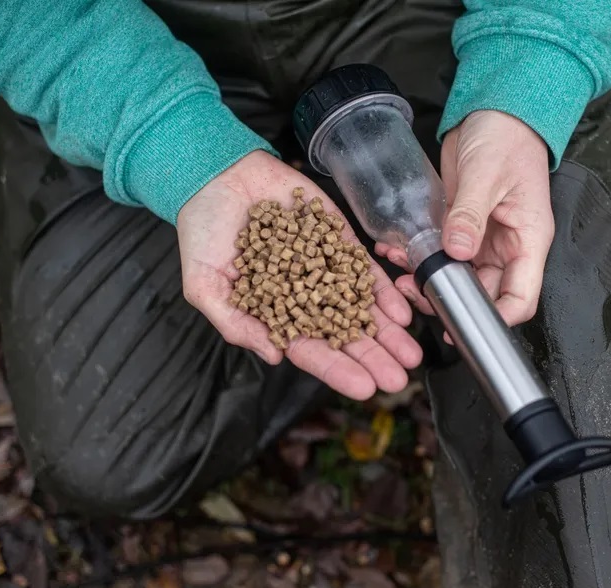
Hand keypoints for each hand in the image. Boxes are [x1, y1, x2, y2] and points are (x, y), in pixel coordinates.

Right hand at [177, 150, 421, 399]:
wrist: (215, 176)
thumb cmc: (201, 232)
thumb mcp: (204, 285)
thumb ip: (236, 324)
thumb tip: (274, 355)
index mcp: (274, 314)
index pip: (310, 349)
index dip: (336, 369)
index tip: (363, 387)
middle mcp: (304, 296)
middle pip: (344, 333)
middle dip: (372, 357)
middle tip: (397, 378)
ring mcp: (324, 267)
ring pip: (361, 306)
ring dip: (386, 331)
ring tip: (410, 353)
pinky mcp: (337, 239)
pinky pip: (365, 269)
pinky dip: (382, 291)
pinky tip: (401, 311)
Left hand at [379, 110, 553, 327]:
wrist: (494, 112)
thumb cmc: (506, 137)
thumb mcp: (486, 174)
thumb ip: (470, 215)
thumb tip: (456, 252)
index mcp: (528, 241)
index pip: (521, 298)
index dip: (497, 319)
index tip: (464, 324)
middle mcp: (508, 248)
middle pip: (484, 294)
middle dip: (450, 299)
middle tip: (416, 293)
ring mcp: (484, 241)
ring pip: (458, 278)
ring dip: (429, 279)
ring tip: (401, 270)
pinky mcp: (461, 229)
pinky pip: (441, 254)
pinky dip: (420, 257)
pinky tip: (398, 251)